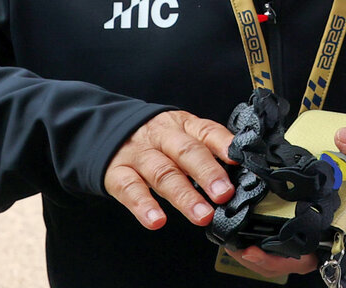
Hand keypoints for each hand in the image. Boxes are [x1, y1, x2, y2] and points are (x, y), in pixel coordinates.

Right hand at [104, 110, 235, 230]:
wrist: (108, 130)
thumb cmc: (156, 139)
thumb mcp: (182, 134)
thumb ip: (205, 151)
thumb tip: (237, 174)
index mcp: (184, 125)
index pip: (207, 131)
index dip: (224, 145)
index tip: (238, 160)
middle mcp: (162, 137)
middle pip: (187, 152)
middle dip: (207, 173)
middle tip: (223, 194)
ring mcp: (139, 154)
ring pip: (163, 173)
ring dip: (184, 196)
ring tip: (201, 215)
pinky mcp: (117, 172)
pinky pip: (130, 188)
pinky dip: (143, 205)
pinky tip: (156, 220)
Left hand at [220, 128, 345, 277]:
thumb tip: (341, 136)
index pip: (307, 251)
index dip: (277, 251)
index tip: (254, 242)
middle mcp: (338, 245)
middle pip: (292, 259)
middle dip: (262, 254)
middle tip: (234, 240)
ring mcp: (334, 242)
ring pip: (294, 254)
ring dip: (267, 249)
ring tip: (239, 235)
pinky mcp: (334, 233)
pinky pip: (302, 242)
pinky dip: (282, 239)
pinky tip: (263, 224)